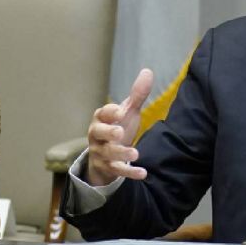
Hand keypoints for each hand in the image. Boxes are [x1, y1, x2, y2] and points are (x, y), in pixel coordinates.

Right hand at [85, 68, 153, 185]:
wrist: (105, 158)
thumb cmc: (116, 129)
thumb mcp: (127, 112)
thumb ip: (136, 95)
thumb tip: (148, 71)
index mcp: (101, 119)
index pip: (102, 114)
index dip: (110, 112)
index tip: (121, 110)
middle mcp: (97, 136)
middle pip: (98, 133)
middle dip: (108, 132)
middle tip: (120, 132)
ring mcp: (100, 153)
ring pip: (107, 154)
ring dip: (120, 154)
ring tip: (135, 154)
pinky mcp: (107, 168)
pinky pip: (116, 171)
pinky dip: (129, 173)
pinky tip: (143, 173)